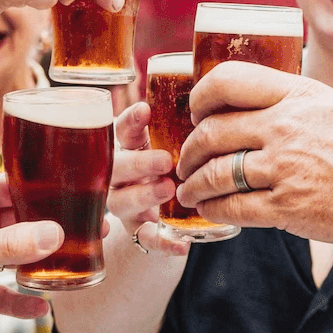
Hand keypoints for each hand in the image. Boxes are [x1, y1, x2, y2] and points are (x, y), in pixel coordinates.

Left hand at [0, 174, 62, 332]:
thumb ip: (8, 245)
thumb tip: (54, 232)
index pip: (11, 185)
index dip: (43, 189)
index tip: (76, 192)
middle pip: (20, 222)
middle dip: (51, 228)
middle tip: (88, 229)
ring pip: (16, 258)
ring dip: (40, 264)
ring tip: (74, 266)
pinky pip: (3, 294)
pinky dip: (21, 300)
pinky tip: (42, 308)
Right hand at [109, 103, 188, 256]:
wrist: (160, 213)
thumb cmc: (169, 164)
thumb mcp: (170, 141)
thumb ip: (181, 124)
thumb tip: (217, 90)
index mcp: (127, 148)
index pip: (120, 131)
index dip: (129, 121)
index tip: (145, 110)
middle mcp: (119, 175)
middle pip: (115, 167)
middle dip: (137, 162)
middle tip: (164, 159)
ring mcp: (125, 204)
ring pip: (121, 202)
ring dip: (142, 196)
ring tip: (167, 190)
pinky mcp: (138, 231)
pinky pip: (146, 239)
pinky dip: (163, 242)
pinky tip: (182, 243)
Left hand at [176, 62, 332, 252]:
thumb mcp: (332, 106)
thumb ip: (290, 103)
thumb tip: (249, 104)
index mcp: (297, 94)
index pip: (228, 80)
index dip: (200, 96)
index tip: (194, 111)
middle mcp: (287, 126)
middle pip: (213, 130)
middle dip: (190, 149)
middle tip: (184, 159)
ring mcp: (287, 168)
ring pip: (216, 172)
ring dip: (194, 183)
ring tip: (188, 189)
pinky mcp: (291, 208)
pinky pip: (233, 207)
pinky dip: (213, 210)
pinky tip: (209, 210)